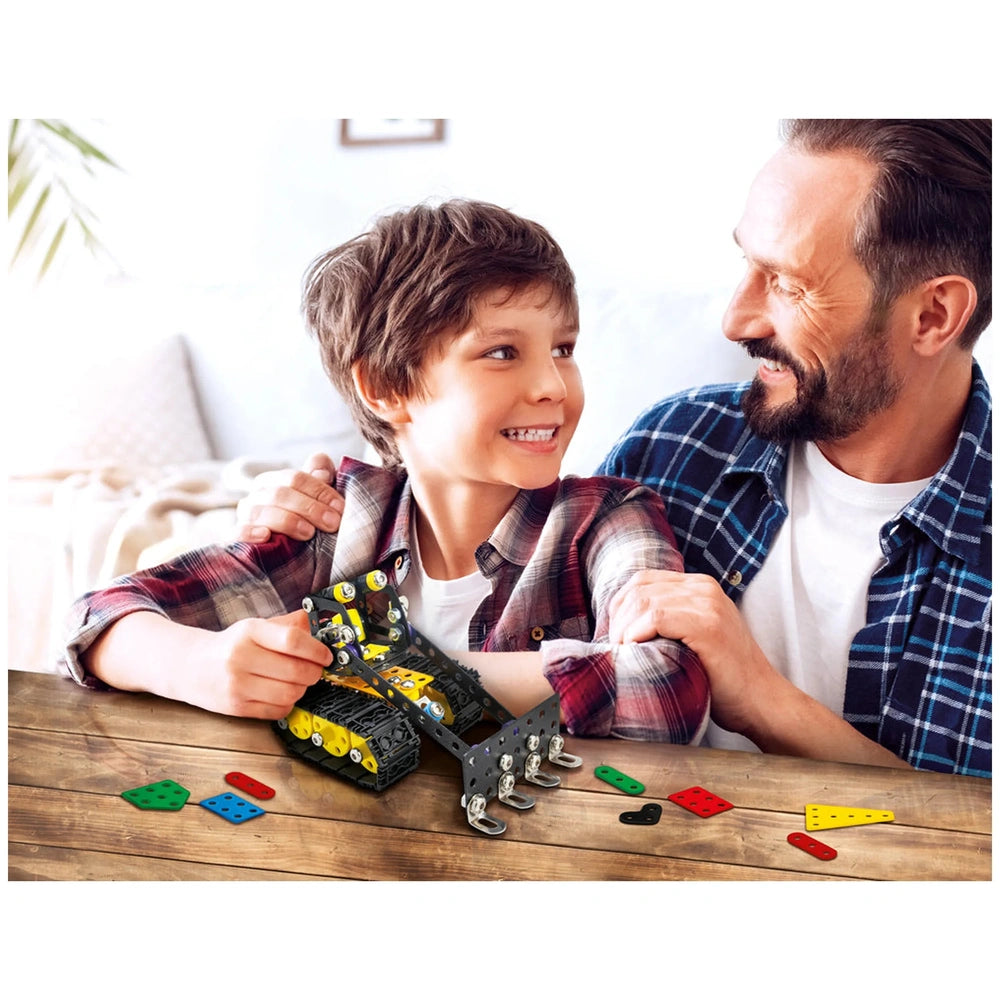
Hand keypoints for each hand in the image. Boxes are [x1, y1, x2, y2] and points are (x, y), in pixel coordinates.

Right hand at [198, 609, 331, 717]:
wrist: (189, 666)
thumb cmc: (230, 646)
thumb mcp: (255, 627)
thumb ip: (287, 624)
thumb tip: (317, 622)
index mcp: (250, 631)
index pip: (292, 640)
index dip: (317, 650)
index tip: (326, 655)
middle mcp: (241, 656)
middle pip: (295, 670)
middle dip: (314, 672)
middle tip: (316, 670)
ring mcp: (238, 684)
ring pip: (289, 693)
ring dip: (302, 689)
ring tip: (298, 682)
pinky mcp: (236, 707)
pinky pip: (277, 710)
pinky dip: (287, 704)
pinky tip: (282, 694)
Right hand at [235, 452, 343, 541]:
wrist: (283, 562)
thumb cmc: (303, 525)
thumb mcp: (315, 503)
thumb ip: (320, 481)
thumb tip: (322, 468)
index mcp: (274, 481)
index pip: (296, 478)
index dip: (320, 491)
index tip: (340, 508)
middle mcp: (257, 496)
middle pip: (280, 494)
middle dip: (310, 508)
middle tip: (332, 523)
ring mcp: (245, 517)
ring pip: (261, 511)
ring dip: (288, 521)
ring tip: (309, 533)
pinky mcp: (235, 539)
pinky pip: (238, 532)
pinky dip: (251, 532)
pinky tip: (266, 536)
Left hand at [607, 570, 909, 768]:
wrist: (761, 701)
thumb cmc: (722, 678)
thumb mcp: (693, 637)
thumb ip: (669, 620)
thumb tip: (619, 622)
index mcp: (700, 587)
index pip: (641, 581)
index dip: (619, 606)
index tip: (613, 635)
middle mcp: (704, 588)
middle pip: (638, 588)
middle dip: (616, 618)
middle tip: (613, 648)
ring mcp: (708, 604)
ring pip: (643, 601)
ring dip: (623, 629)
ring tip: (622, 654)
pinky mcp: (707, 625)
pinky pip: (655, 617)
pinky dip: (635, 635)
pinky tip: (634, 653)